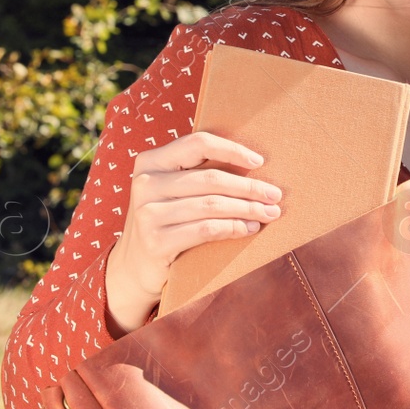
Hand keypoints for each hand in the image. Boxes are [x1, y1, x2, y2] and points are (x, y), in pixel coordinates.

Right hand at [104, 131, 284, 334]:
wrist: (134, 265)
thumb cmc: (167, 218)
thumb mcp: (173, 189)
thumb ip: (199, 172)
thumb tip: (257, 164)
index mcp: (151, 161)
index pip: (198, 144)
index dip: (232, 150)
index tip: (260, 161)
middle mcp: (145, 183)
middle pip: (211, 178)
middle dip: (249, 187)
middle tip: (275, 195)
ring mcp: (148, 213)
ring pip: (212, 205)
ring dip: (248, 209)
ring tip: (270, 214)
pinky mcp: (156, 241)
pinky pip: (206, 230)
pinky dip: (234, 228)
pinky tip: (250, 228)